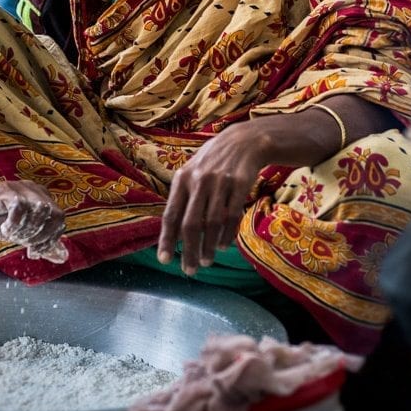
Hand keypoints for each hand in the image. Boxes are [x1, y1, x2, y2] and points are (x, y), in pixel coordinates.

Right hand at [0, 180, 67, 262]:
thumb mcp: (21, 235)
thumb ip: (41, 244)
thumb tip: (63, 258)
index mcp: (42, 199)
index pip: (60, 220)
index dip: (50, 240)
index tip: (33, 252)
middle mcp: (35, 191)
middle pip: (55, 215)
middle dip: (41, 236)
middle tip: (22, 243)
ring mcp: (20, 189)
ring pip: (40, 210)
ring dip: (28, 230)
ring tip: (12, 236)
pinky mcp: (5, 191)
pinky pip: (19, 206)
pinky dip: (15, 223)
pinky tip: (5, 229)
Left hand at [157, 122, 270, 275]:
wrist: (244, 140)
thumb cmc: (214, 161)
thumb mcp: (193, 171)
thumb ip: (183, 197)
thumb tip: (172, 232)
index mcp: (182, 179)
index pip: (171, 214)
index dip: (167, 239)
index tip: (165, 259)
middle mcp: (199, 181)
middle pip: (191, 224)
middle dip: (189, 251)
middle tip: (190, 269)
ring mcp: (221, 183)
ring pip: (212, 223)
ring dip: (209, 247)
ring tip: (206, 261)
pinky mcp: (240, 185)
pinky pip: (232, 216)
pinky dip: (227, 234)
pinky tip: (223, 246)